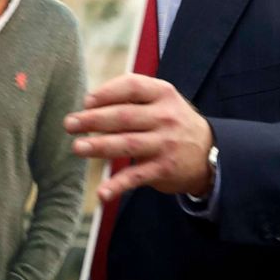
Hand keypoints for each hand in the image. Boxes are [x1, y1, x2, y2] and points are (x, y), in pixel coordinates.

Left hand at [64, 74, 213, 200]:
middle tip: (69, 124)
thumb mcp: (163, 100)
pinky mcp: (163, 169)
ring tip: (77, 147)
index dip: (106, 93)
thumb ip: (133, 95)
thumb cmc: (173, 121)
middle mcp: (166, 117)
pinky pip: (136, 177)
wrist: (210, 153)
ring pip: (127, 144)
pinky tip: (101, 193)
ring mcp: (165, 144)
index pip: (132, 86)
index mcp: (163, 93)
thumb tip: (89, 102)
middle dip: (94, 120)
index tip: (86, 101)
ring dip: (99, 146)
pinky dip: (117, 186)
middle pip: (124, 116)